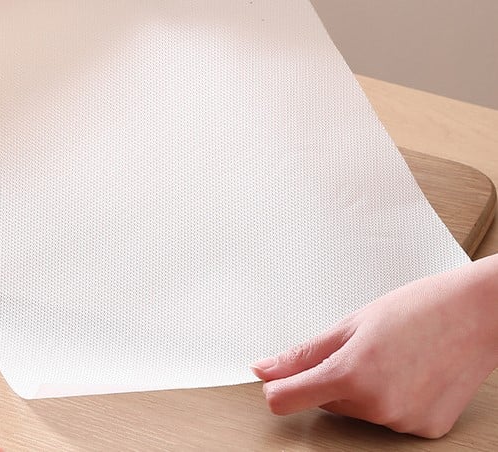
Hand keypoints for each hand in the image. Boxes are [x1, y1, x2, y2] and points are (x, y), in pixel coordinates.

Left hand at [252, 255, 497, 437]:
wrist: (476, 315)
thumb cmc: (415, 308)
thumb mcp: (350, 324)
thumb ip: (302, 354)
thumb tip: (263, 369)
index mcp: (352, 375)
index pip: (286, 400)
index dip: (276, 388)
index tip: (274, 376)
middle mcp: (378, 408)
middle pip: (325, 401)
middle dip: (330, 378)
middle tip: (359, 347)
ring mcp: (403, 424)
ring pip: (356, 410)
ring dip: (360, 389)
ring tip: (390, 355)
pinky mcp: (426, 431)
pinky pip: (387, 418)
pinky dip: (389, 399)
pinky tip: (409, 372)